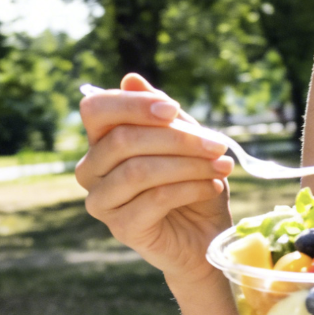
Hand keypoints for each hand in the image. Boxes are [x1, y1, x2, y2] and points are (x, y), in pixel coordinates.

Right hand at [75, 73, 235, 285]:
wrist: (204, 236)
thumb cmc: (191, 183)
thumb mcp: (185, 141)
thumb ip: (161, 113)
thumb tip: (131, 79)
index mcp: (100, 142)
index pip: (96, 110)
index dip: (133, 105)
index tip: (174, 110)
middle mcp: (91, 171)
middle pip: (123, 139)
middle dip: (178, 138)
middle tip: (219, 145)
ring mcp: (101, 202)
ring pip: (139, 170)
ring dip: (189, 164)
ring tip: (222, 166)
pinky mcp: (121, 228)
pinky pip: (155, 198)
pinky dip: (190, 188)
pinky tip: (213, 187)